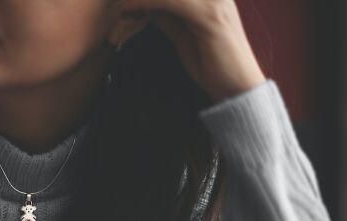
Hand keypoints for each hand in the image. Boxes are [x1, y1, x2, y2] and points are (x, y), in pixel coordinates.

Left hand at [120, 0, 266, 102]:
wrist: (235, 86)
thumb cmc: (209, 62)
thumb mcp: (181, 32)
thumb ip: (167, 15)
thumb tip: (143, 7)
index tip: (116, 2)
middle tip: (111, 5)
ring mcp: (212, 0)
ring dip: (135, 0)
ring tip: (114, 8)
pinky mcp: (208, 14)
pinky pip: (170, 1)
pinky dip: (145, 4)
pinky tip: (125, 10)